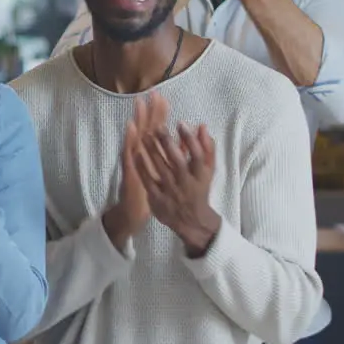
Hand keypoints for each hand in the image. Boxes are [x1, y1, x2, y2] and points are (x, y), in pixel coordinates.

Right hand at [104, 94, 166, 243]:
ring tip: (139, 104)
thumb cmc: (151, 189)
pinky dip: (129, 139)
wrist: (135, 211)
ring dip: (137, 120)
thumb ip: (175, 153)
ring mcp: (133, 160)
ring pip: (135, 137)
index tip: (162, 97)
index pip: (156, 129)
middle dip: (149, 111)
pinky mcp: (128, 170)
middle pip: (145, 128)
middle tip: (151, 94)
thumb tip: (187, 138)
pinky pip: (129, 153)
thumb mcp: (165, 170)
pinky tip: (131, 128)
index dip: (159, 114)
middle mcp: (140, 153)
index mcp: (151, 152)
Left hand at [135, 119, 220, 255]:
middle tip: (158, 126)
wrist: (192, 221)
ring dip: (152, 151)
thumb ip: (207, 148)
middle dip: (168, 143)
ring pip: (161, 169)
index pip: (198, 155)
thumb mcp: (208, 170)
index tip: (180, 123)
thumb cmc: (199, 189)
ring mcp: (171, 192)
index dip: (190, 139)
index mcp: (201, 176)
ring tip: (144, 134)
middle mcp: (186, 184)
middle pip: (178, 161)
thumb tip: (201, 125)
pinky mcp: (158, 199)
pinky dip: (142, 167)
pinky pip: (148, 181)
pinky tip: (136, 153)